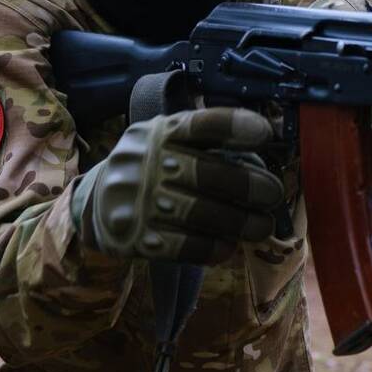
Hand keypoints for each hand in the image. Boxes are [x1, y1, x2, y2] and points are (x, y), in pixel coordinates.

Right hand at [78, 107, 284, 263]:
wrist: (96, 202)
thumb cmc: (152, 167)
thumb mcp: (168, 141)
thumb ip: (207, 145)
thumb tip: (262, 162)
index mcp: (162, 132)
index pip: (200, 125)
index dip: (234, 127)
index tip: (265, 135)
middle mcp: (147, 162)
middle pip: (206, 173)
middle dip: (248, 186)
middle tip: (274, 195)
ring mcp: (138, 200)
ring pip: (200, 212)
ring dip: (240, 222)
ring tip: (263, 227)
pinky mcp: (135, 236)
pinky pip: (183, 246)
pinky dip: (212, 247)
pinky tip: (229, 246)